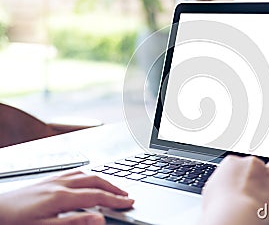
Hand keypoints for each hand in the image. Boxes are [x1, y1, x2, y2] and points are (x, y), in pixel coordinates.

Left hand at [0, 171, 133, 224]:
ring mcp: (52, 180)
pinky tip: (86, 179)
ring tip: (112, 187)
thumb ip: (74, 222)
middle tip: (127, 195)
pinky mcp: (46, 181)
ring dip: (102, 180)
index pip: (97, 196)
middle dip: (113, 187)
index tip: (130, 203)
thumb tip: (100, 219)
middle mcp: (59, 184)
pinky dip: (87, 175)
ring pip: (85, 175)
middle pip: (94, 180)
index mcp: (61, 196)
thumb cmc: (14, 222)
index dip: (115, 200)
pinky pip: (73, 173)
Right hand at [201, 155, 268, 224]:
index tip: (239, 184)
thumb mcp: (210, 191)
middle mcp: (251, 165)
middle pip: (257, 164)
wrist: (234, 215)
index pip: (238, 163)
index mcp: (232, 163)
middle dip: (257, 173)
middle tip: (254, 186)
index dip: (240, 175)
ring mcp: (267, 175)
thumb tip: (219, 190)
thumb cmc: (218, 207)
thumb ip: (219, 185)